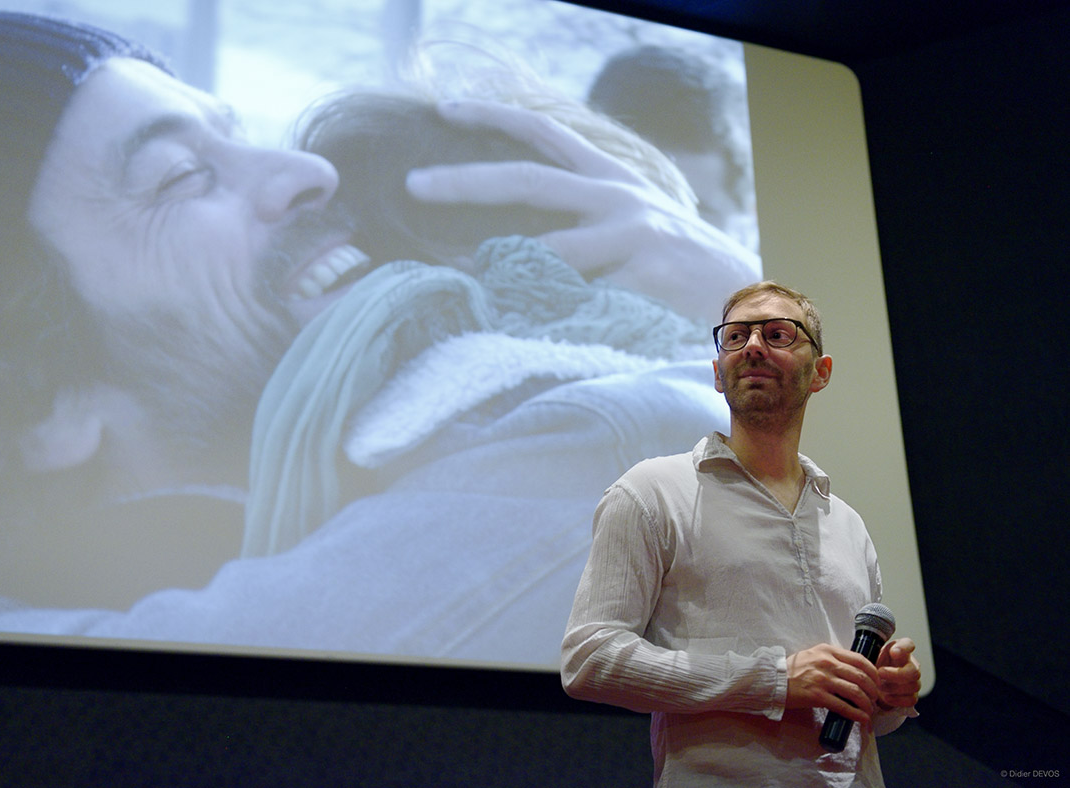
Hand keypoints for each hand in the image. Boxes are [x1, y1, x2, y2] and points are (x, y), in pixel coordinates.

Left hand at [404, 99, 760, 322]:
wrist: (745, 299)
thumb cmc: (678, 273)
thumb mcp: (633, 230)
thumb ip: (583, 224)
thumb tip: (508, 243)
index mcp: (612, 180)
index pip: (546, 134)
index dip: (495, 116)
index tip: (445, 109)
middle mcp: (618, 195)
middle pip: (528, 176)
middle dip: (465, 179)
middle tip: (412, 183)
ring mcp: (631, 231)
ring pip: (545, 246)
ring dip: (497, 267)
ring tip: (459, 281)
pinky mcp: (643, 271)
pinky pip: (574, 293)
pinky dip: (539, 307)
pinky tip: (517, 321)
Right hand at [786, 643, 879, 725]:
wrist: (774, 680)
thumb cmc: (793, 669)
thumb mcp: (813, 655)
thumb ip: (832, 658)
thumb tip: (853, 669)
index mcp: (827, 650)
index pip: (859, 659)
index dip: (874, 672)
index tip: (877, 682)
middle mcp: (827, 662)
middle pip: (861, 677)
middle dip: (873, 691)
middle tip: (875, 699)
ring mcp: (822, 679)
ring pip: (856, 692)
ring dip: (868, 704)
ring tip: (870, 711)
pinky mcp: (817, 696)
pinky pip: (844, 707)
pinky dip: (858, 715)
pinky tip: (863, 720)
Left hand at [875, 637, 921, 709]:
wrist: (872, 679)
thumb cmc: (872, 664)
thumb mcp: (870, 654)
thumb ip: (871, 652)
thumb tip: (872, 660)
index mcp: (900, 651)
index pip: (908, 644)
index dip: (904, 648)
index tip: (893, 652)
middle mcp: (910, 664)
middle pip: (914, 671)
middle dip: (896, 674)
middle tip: (880, 673)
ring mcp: (913, 681)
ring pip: (914, 686)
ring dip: (895, 688)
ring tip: (879, 687)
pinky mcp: (911, 695)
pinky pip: (911, 699)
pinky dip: (898, 700)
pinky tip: (886, 697)